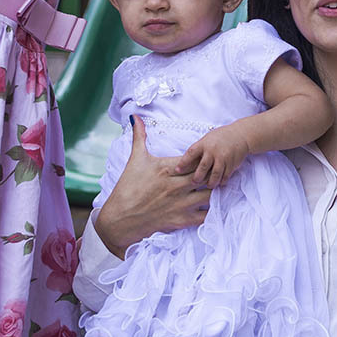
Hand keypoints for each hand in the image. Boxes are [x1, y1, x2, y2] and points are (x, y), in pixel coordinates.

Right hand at [95, 116, 211, 257]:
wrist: (119, 218)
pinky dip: (212, 210)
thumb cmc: (127, 187)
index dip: (204, 157)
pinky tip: (214, 206)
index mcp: (167, 169)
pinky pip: (205, 216)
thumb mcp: (135, 159)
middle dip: (213, 172)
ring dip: (215, 190)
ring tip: (217, 187)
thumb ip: (139, 136)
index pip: (195, 159)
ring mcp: (180, 204)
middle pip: (206, 175)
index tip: (206, 156)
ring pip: (210, 195)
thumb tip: (135, 116)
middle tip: (216, 170)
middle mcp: (176, 186)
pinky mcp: (181, 220)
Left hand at [175, 124, 250, 188]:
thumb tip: (186, 162)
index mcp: (204, 143)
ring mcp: (223, 158)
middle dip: (197, 177)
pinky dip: (222, 181)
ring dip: (211, 182)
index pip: (191, 153)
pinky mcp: (232, 163)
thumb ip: (199, 149)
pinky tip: (219, 183)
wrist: (240, 134)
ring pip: (215, 174)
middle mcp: (213, 151)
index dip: (183, 163)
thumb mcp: (207, 138)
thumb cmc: (221, 137)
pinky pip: (226, 176)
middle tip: (194, 182)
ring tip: (208, 186)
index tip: (177, 170)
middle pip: (203, 167)